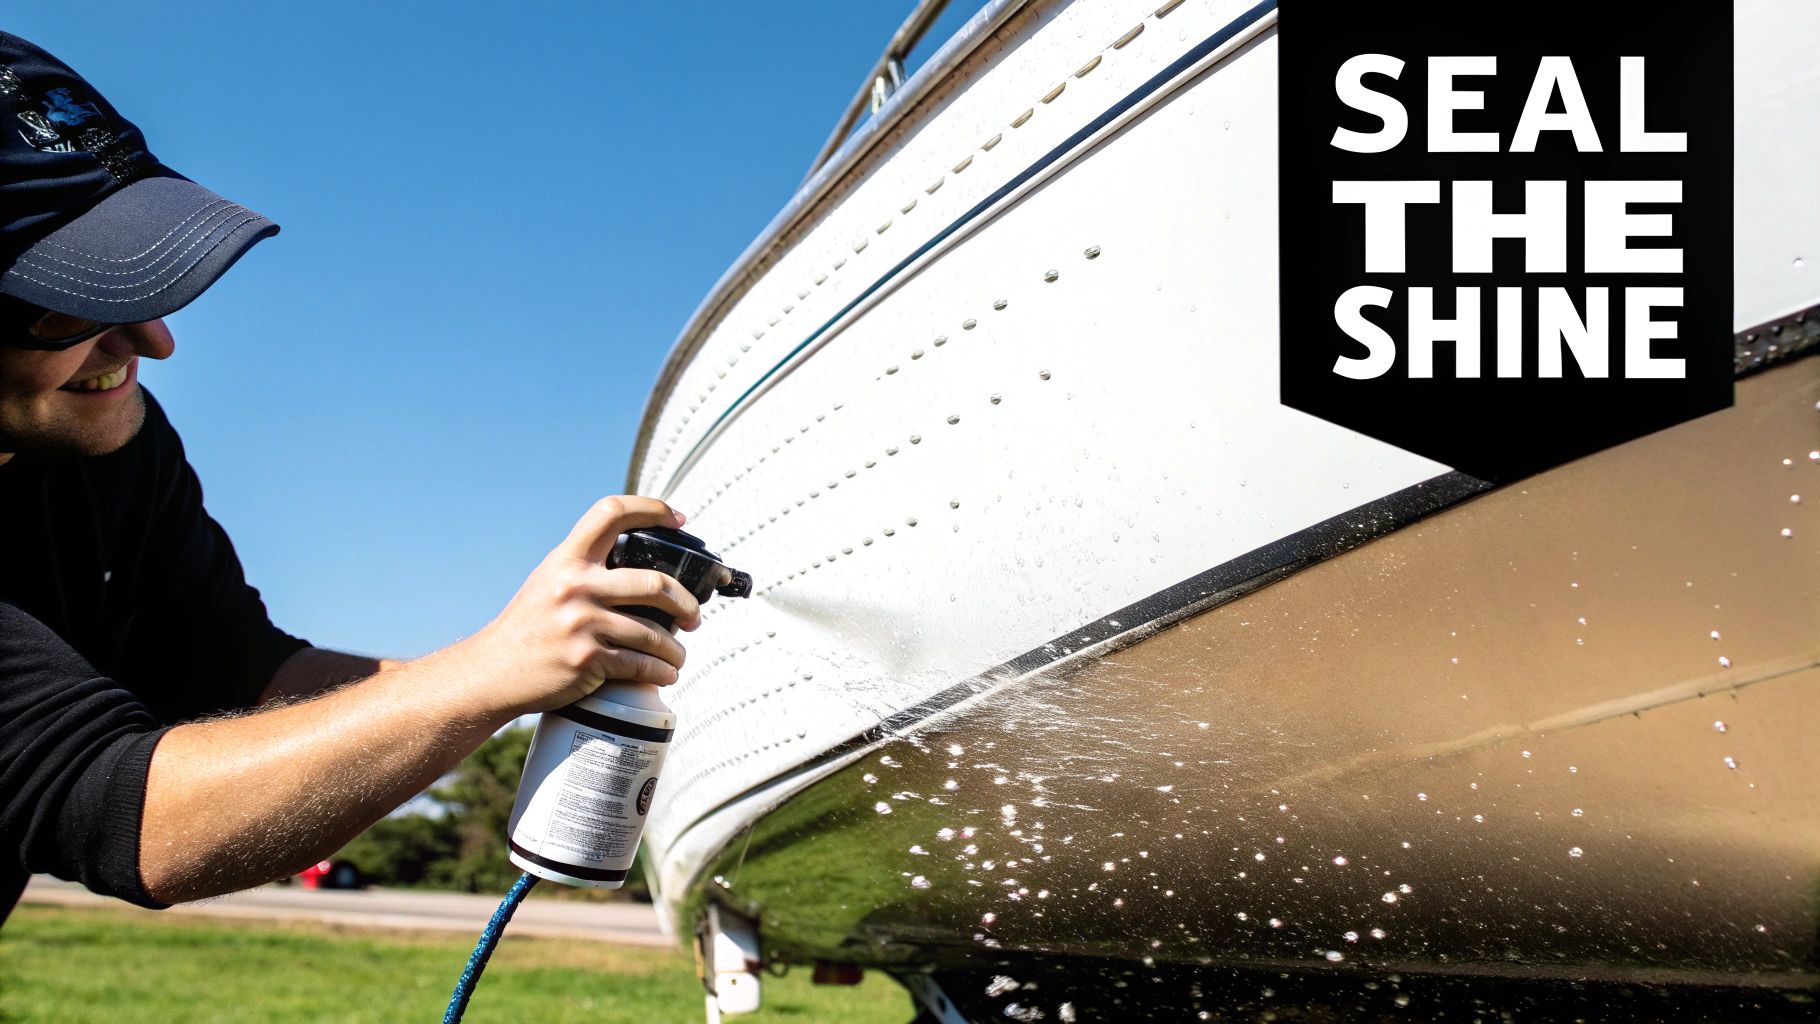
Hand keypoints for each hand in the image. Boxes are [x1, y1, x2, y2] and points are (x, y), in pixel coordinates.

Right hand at [454, 496, 701, 716]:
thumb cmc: (529, 626)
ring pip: (652, 633)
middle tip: (693, 615)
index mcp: (567, 559)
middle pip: (653, 583)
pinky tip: (666, 673)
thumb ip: (586, 568)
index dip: (651, 508)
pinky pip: (639, 664)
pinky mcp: (586, 659)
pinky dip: (660, 671)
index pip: (611, 513)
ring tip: (678, 655)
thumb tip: (642, 564)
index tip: (677, 518)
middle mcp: (574, 585)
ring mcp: (581, 623)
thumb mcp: (550, 581)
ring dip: (675, 649)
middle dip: (685, 603)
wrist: (494, 670)